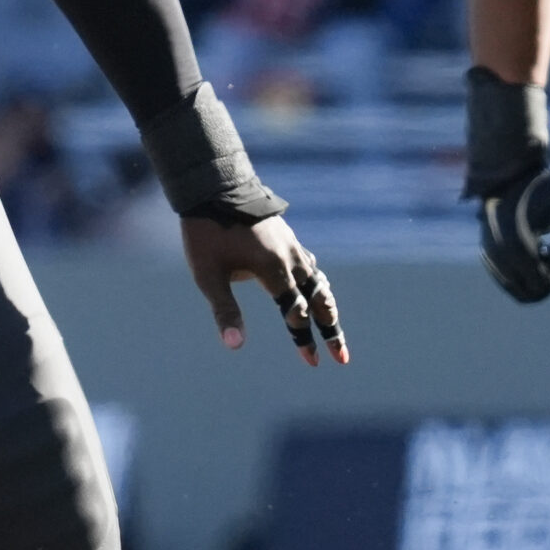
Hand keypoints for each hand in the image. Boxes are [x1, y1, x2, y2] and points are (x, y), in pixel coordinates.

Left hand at [181, 214, 346, 366]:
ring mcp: (290, 245)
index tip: (314, 362)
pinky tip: (313, 283)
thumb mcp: (208, 277)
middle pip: (319, 300)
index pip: (295, 313)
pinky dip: (316, 280)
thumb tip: (235, 346)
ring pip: (318, 280)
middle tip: (342, 356)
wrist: (213, 187)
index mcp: (274, 271)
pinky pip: (309, 263)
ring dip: (326, 305)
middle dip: (331, 329)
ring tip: (333, 323)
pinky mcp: (286, 235)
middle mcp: (290, 259)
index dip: (303, 339)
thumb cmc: (207, 234)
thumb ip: (225, 311)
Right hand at [477, 164, 549, 302]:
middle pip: (528, 295)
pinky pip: (506, 278)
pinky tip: (534, 247)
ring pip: (516, 288)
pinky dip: (523, 272)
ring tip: (548, 250)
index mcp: (516, 250)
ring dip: (535, 277)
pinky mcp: (486, 254)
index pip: (540, 287)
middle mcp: (499, 258)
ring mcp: (489, 257)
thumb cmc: (537, 189)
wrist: (505, 173)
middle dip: (549, 281)